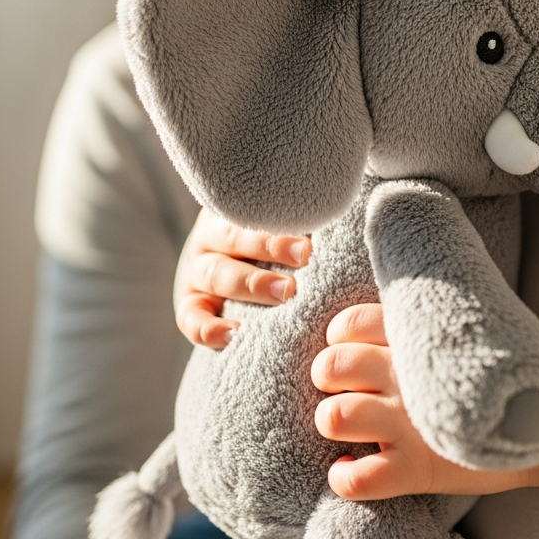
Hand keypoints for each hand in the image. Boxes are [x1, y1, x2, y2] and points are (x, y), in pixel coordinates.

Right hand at [174, 208, 312, 347]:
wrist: (237, 264)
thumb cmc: (277, 240)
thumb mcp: (283, 222)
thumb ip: (306, 217)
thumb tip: (347, 203)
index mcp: (233, 211)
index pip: (249, 209)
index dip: (279, 219)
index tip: (311, 230)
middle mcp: (211, 239)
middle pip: (234, 237)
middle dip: (270, 246)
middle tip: (305, 255)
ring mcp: (196, 273)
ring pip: (216, 274)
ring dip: (251, 283)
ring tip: (285, 292)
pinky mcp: (190, 305)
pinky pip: (191, 319)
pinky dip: (208, 329)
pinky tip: (234, 335)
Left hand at [312, 303, 538, 499]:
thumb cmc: (494, 384)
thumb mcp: (469, 340)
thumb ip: (429, 327)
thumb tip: (401, 297)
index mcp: (420, 340)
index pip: (350, 323)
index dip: (340, 337)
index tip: (353, 350)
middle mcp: (410, 379)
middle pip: (333, 364)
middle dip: (328, 376)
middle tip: (347, 387)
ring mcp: (410, 425)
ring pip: (335, 416)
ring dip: (333, 421)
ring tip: (350, 426)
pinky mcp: (416, 471)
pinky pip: (356, 479)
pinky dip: (345, 477)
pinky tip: (354, 467)